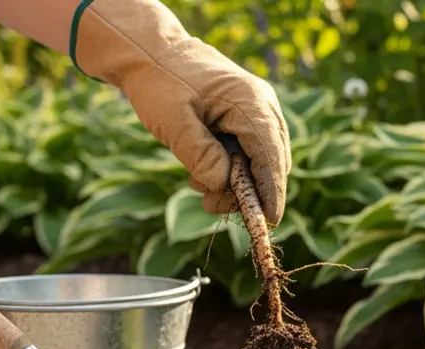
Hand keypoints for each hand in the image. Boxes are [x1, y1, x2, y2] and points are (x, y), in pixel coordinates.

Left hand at [71, 0, 289, 223]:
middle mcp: (263, 105)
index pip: (270, 155)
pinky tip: (203, 173)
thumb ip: (198, 153)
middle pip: (272, 161)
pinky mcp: (249, 116)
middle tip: (210, 206)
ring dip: (237, 181)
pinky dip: (233, 168)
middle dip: (248, 191)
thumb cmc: (159, 82)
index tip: (268, 221)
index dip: (271, 191)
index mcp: (249, 102)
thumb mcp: (171, 119)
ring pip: (263, 159)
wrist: (152, 52)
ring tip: (198, 188)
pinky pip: (252, 151)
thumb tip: (222, 184)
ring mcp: (259, 109)